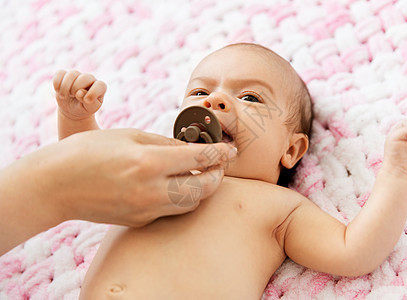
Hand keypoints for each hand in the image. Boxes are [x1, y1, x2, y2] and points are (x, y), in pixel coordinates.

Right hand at [0, 129, 236, 253]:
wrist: (57, 184)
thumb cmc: (89, 151)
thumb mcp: (130, 136)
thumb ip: (165, 143)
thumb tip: (190, 149)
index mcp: (149, 162)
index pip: (200, 159)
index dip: (220, 153)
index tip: (230, 150)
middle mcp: (151, 190)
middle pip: (202, 188)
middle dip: (217, 176)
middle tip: (220, 165)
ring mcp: (145, 209)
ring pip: (190, 203)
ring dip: (201, 189)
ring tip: (201, 174)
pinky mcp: (139, 220)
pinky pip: (170, 210)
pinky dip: (181, 198)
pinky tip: (176, 185)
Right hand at [53, 70, 106, 120]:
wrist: (73, 109)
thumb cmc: (84, 108)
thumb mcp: (90, 109)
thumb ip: (90, 103)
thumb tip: (80, 93)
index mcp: (100, 87)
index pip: (100, 85)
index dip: (93, 93)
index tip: (86, 101)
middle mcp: (90, 79)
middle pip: (84, 78)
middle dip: (76, 89)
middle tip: (73, 96)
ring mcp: (77, 75)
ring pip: (72, 74)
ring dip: (65, 87)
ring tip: (64, 96)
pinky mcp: (65, 75)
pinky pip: (60, 73)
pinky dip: (57, 82)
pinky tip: (57, 90)